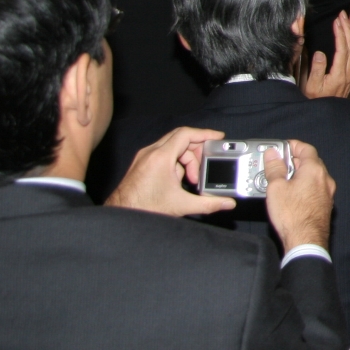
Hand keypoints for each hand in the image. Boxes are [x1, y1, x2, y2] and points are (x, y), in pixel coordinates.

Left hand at [105, 127, 235, 217]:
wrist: (122, 216)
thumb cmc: (144, 208)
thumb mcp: (181, 205)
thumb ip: (208, 203)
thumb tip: (227, 203)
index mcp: (160, 157)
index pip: (186, 134)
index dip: (204, 133)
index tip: (217, 137)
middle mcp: (150, 152)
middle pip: (180, 139)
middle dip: (196, 150)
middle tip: (205, 164)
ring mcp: (144, 157)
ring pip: (172, 147)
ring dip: (186, 159)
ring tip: (190, 179)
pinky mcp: (141, 163)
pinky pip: (163, 155)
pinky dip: (175, 163)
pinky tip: (179, 180)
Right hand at [263, 141, 334, 251]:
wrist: (306, 240)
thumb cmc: (292, 215)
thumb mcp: (276, 188)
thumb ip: (275, 168)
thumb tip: (273, 154)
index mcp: (315, 170)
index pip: (306, 148)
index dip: (293, 145)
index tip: (282, 147)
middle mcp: (325, 180)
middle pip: (310, 162)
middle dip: (294, 160)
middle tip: (278, 164)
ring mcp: (327, 193)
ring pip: (313, 176)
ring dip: (298, 174)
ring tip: (281, 181)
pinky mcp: (325, 205)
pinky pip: (314, 189)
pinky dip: (304, 186)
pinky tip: (291, 195)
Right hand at [301, 12, 349, 99]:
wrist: (327, 113)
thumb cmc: (316, 100)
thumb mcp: (311, 86)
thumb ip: (316, 70)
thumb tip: (320, 53)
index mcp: (339, 73)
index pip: (343, 48)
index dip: (341, 33)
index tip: (337, 20)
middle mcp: (349, 72)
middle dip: (348, 27)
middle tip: (344, 14)